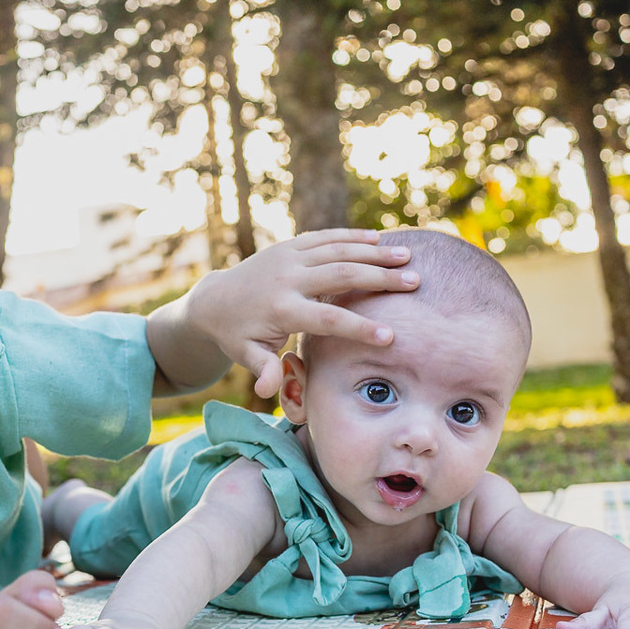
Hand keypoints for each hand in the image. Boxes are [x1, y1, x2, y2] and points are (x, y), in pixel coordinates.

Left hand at [188, 228, 416, 397]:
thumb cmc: (237, 335)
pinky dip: (351, 237)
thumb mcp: (245, 355)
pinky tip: (379, 239)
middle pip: (340, 275)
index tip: (390, 337)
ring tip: (408, 258)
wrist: (214, 300)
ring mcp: (288, 258)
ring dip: (374, 253)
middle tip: (415, 283)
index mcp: (281, 310)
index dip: (358, 327)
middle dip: (379, 279)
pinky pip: (324, 237)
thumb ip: (262, 370)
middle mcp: (287, 279)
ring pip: (337, 251)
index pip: (326, 319)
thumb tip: (270, 391)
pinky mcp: (289, 246)